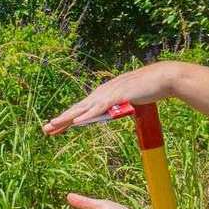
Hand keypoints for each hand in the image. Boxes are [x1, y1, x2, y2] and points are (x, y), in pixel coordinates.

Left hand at [41, 61, 182, 134]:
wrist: (163, 78)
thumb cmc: (147, 90)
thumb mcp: (128, 102)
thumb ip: (118, 107)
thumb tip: (111, 114)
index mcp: (103, 95)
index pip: (82, 109)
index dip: (67, 118)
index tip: (54, 128)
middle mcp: (102, 93)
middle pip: (78, 109)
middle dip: (61, 120)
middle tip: (45, 129)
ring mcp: (109, 94)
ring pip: (84, 109)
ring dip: (68, 117)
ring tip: (53, 125)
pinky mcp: (118, 96)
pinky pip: (100, 108)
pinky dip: (87, 115)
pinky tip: (76, 122)